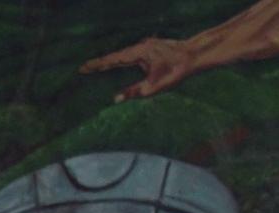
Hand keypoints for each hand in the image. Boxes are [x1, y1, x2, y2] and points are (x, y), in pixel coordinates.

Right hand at [80, 37, 194, 99]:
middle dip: (101, 63)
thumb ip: (134, 92)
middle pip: (116, 56)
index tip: (83, 68)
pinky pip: (133, 54)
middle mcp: (140, 47)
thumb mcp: (154, 86)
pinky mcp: (152, 47)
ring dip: (112, 61)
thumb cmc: (176, 71)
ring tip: (97, 67)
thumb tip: (115, 99)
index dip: (97, 65)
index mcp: (138, 53)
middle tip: (84, 68)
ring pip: (125, 55)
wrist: (195, 55)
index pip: (113, 60)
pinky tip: (119, 63)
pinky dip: (123, 59)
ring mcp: (146, 46)